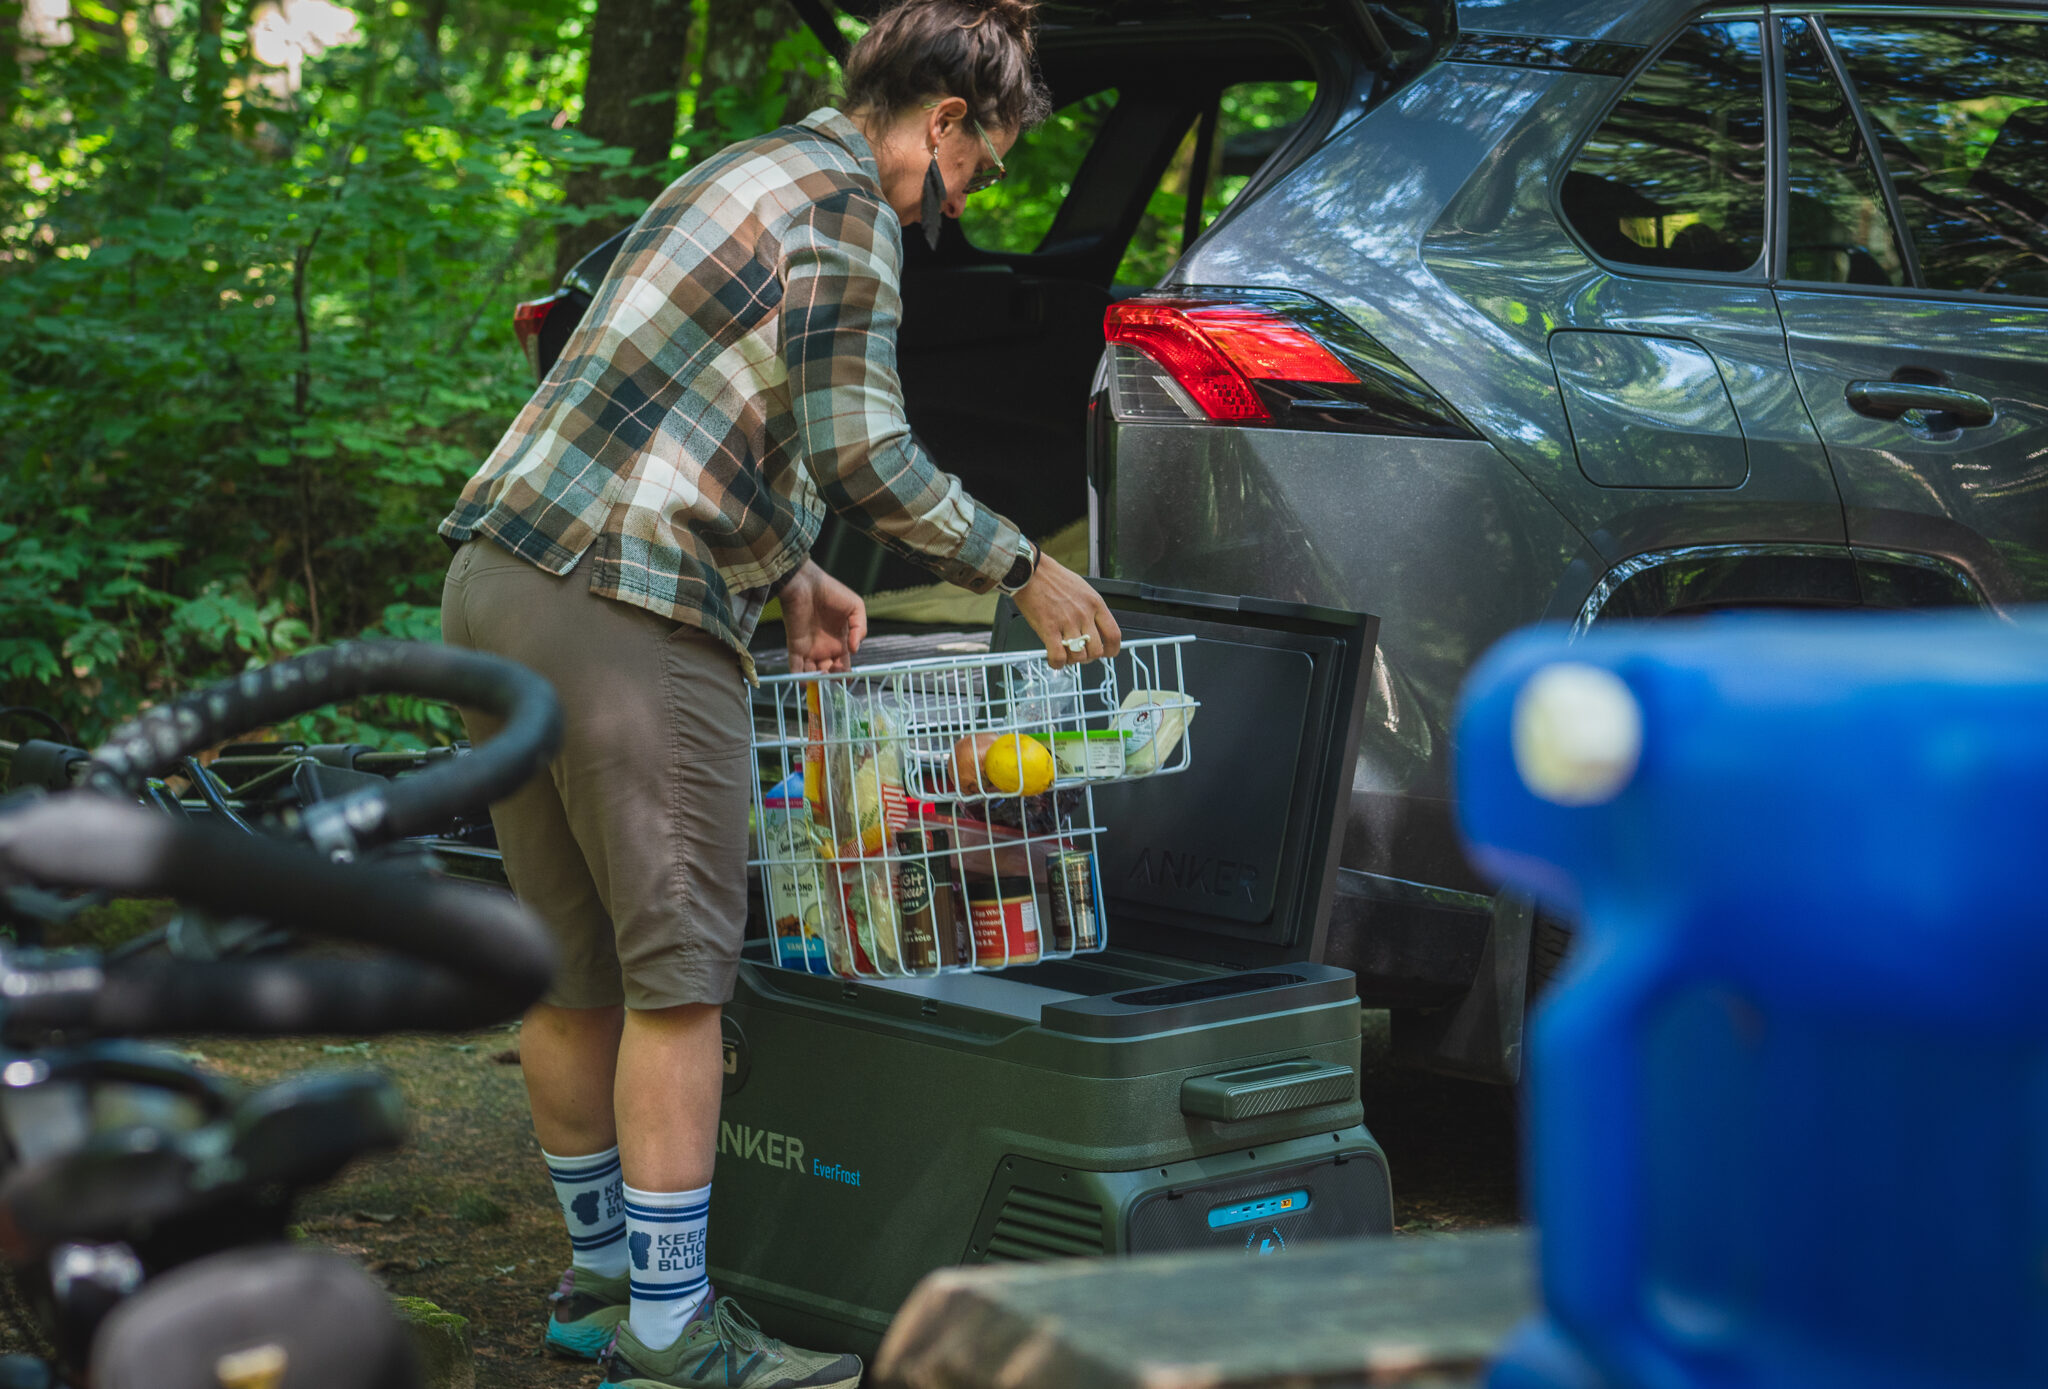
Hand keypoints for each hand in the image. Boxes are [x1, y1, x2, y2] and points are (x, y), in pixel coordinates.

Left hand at [781, 561, 866, 673]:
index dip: (845, 674)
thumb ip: (860, 628)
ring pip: (813, 673)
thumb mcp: (856, 607)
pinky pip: (795, 667)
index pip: (844, 665)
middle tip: (832, 674)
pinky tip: (803, 682)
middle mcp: (825, 648)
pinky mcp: (795, 646)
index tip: (846, 675)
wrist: (806, 584)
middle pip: (829, 673)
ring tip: (820, 678)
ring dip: (816, 681)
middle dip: (831, 679)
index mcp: (841, 641)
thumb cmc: (832, 591)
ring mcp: (809, 648)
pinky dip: (798, 677)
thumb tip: (855, 649)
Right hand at [1011, 554, 1121, 669]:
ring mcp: (1067, 622)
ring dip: (1072, 660)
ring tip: (1065, 654)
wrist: (1031, 571)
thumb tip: (1094, 627)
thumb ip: (1091, 609)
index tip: (1106, 653)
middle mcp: (1084, 614)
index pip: (1113, 635)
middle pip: (1096, 651)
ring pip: (1079, 656)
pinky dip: (1057, 663)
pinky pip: (1058, 656)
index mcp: (1095, 604)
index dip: (1111, 650)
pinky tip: (1054, 660)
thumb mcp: (1083, 589)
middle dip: (1088, 657)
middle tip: (1079, 654)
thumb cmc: (1053, 578)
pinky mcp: (1048, 628)